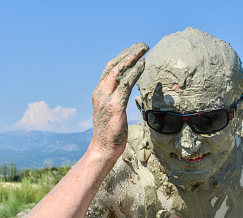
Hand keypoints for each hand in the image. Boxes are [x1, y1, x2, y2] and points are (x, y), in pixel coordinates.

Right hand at [90, 42, 148, 156]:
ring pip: (119, 71)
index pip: (109, 69)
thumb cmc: (109, 133)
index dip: (122, 57)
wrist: (102, 148)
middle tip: (141, 44)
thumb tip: (126, 93)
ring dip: (132, 58)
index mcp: (99, 92)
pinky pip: (126, 84)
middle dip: (128, 53)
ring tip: (144, 49)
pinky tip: (142, 65)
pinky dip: (134, 72)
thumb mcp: (110, 112)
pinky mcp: (115, 106)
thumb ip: (115, 100)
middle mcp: (100, 92)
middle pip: (114, 66)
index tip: (133, 49)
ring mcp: (106, 98)